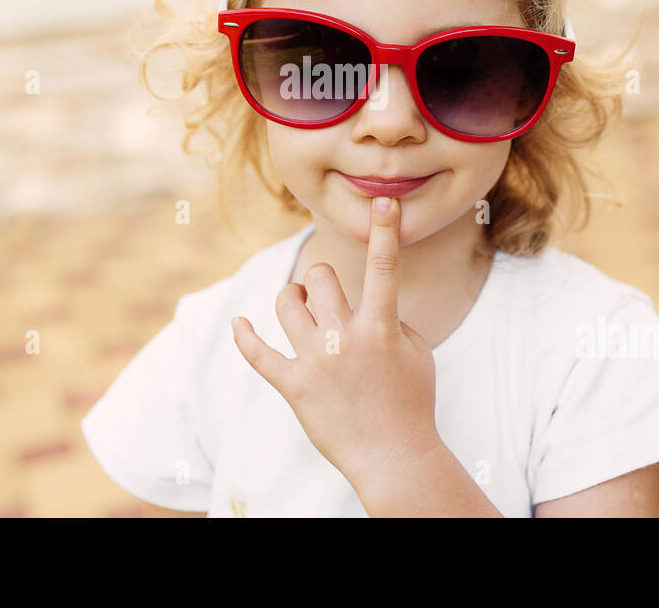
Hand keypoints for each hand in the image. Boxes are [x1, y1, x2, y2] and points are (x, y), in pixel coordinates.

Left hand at [231, 196, 442, 493]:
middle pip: (320, 276)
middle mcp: (346, 339)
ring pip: (287, 304)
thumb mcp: (417, 352)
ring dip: (293, 299)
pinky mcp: (294, 387)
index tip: (383, 201)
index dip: (384, 230)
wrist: (394, 458)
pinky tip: (241, 323)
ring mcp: (317, 362)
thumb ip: (393, 317)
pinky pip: (259, 354)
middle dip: (321, 278)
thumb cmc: (411, 403)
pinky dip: (245, 336)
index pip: (385, 268)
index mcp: (382, 327)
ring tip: (302, 309)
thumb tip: (364, 299)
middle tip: (327, 296)